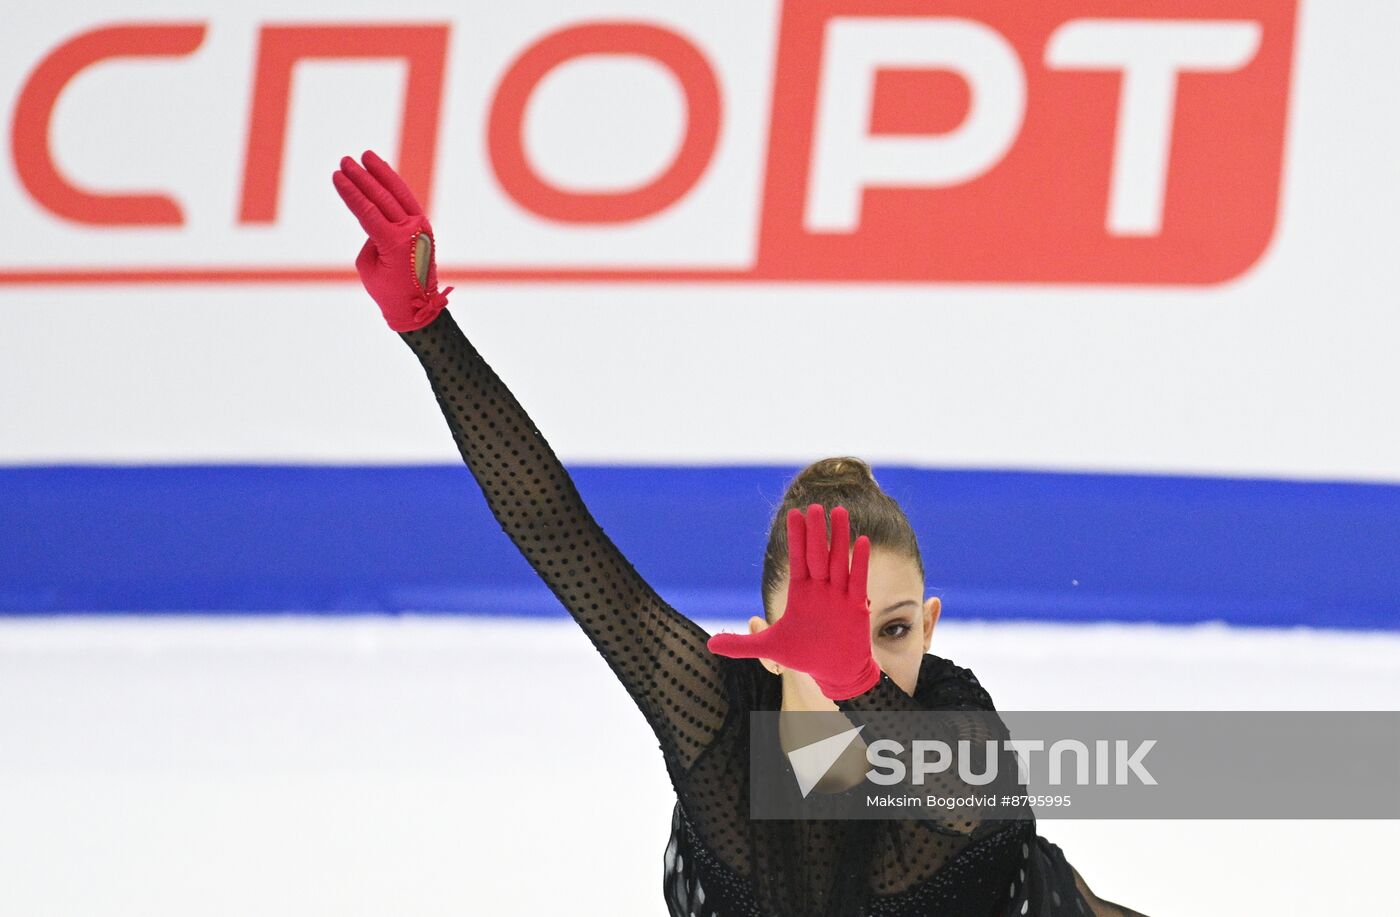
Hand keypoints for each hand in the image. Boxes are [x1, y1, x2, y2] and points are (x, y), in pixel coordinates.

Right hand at [331, 150, 453, 331]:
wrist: (418, 309)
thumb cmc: (389, 292)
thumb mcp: (369, 267)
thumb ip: (370, 239)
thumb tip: (376, 220)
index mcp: (396, 244)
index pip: (368, 211)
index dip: (351, 192)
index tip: (337, 175)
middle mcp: (411, 232)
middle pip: (383, 198)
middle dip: (363, 178)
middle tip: (345, 161)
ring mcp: (420, 229)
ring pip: (399, 194)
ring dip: (382, 174)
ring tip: (366, 156)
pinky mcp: (423, 228)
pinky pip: (406, 202)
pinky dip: (394, 186)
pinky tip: (382, 174)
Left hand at [708, 504, 880, 699]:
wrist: (835, 671)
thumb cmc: (804, 655)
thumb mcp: (769, 648)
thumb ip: (741, 644)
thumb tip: (710, 645)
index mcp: (801, 592)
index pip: (797, 559)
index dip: (797, 537)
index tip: (794, 514)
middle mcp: (821, 589)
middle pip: (817, 554)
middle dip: (815, 532)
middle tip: (814, 506)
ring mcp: (839, 596)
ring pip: (839, 561)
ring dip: (839, 538)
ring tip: (839, 511)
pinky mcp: (856, 608)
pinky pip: (858, 581)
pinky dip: (860, 562)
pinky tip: (862, 541)